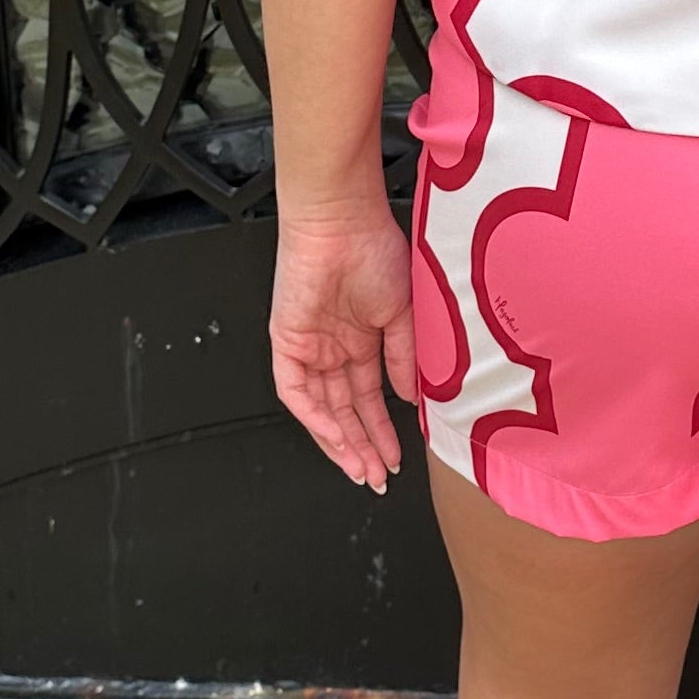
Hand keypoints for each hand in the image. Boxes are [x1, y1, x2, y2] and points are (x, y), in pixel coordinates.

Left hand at [268, 198, 418, 491]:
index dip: (381, 431)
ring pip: (320, 410)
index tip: (396, 458)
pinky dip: (316, 418)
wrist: (343, 220)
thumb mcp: (403, 313)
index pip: (367, 399)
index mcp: (361, 340)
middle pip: (344, 412)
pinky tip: (338, 437)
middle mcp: (333, 348)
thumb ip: (405, 359)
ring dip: (341, 442)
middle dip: (361, 447)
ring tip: (361, 468)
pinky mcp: (286, 342)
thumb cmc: (374, 248)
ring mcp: (309, 346)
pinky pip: (296, 392)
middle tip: (377, 477)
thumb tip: (411, 398)